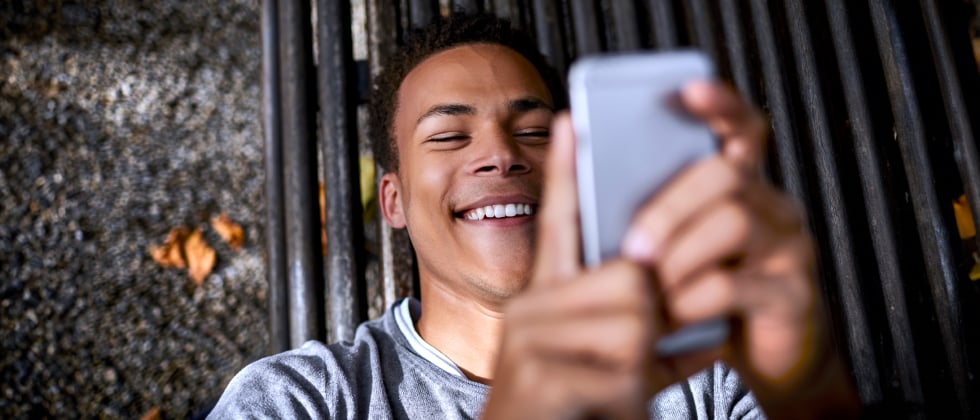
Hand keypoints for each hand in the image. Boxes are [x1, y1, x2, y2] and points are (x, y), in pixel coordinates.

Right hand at [483, 114, 699, 419]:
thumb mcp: (623, 372)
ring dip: (641, 368)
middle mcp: (532, 306)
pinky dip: (629, 401)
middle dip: (651, 327)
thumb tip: (709, 324)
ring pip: (635, 320)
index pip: (560, 222)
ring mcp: (529, 337)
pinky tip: (599, 410)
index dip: (568, 171)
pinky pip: (624, 369)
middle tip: (625, 366)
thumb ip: (657, 339)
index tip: (573, 121)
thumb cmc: (580, 413)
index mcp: (549, 297)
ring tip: (609, 391)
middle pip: (632, 277)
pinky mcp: (539, 374)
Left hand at [619, 81, 857, 416]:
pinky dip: (693, 299)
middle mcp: (771, 205)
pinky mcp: (792, 294)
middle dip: (669, 206)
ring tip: (650, 285)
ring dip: (679, 255)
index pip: (741, 127)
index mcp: (738, 186)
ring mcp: (788, 246)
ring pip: (733, 221)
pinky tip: (675, 314)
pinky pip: (736, 283)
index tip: (688, 88)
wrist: (743, 366)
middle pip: (725, 173)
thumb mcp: (660, 248)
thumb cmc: (692, 296)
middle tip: (633, 246)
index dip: (719, 105)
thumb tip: (574, 147)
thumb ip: (632, 204)